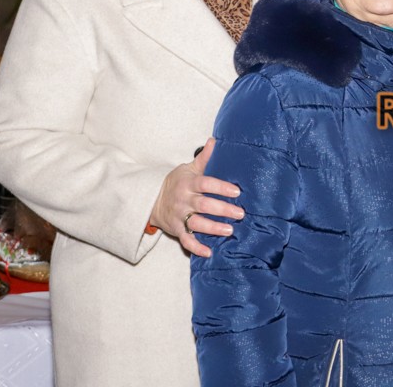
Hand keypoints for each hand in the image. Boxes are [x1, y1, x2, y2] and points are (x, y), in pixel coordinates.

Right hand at [149, 138, 244, 257]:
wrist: (152, 200)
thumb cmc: (177, 182)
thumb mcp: (188, 168)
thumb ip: (204, 157)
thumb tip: (215, 139)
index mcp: (188, 183)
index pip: (206, 184)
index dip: (221, 187)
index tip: (237, 191)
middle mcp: (184, 200)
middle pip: (204, 205)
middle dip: (222, 210)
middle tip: (240, 214)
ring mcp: (179, 216)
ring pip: (196, 223)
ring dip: (213, 228)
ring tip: (230, 231)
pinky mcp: (176, 230)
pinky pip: (186, 240)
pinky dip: (196, 247)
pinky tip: (208, 252)